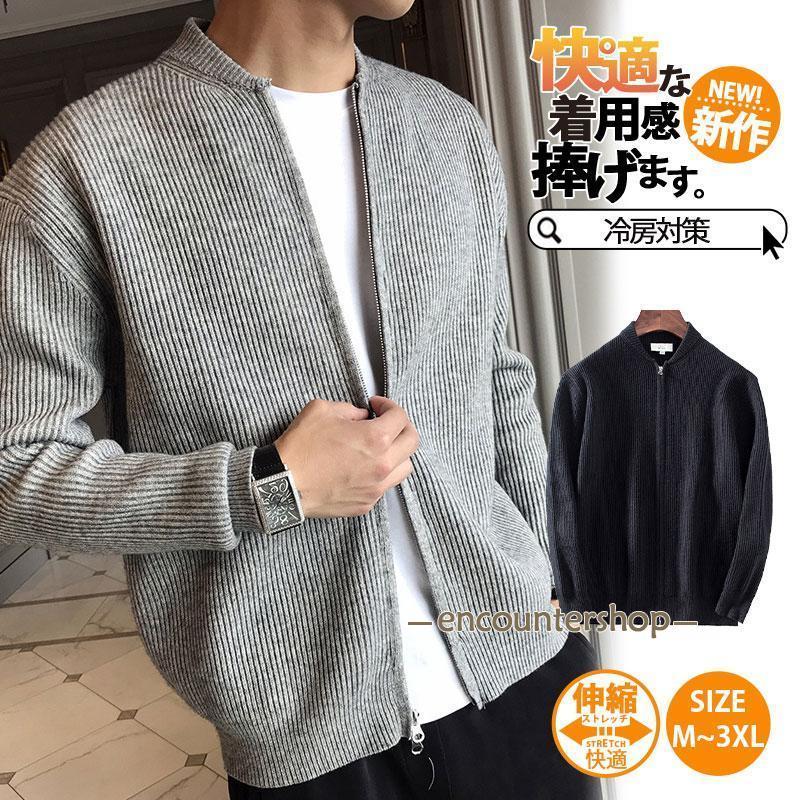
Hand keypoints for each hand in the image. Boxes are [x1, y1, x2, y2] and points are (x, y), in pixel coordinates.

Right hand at [274, 396, 418, 517]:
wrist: (283, 485)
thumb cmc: (300, 447)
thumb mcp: (323, 410)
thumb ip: (350, 409)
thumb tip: (362, 417)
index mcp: (375, 438)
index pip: (400, 417)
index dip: (388, 406)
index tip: (376, 406)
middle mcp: (382, 465)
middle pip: (412, 442)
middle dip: (402, 426)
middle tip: (386, 422)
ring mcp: (376, 487)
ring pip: (405, 467)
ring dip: (397, 452)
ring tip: (380, 447)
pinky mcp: (366, 504)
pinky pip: (385, 486)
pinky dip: (381, 473)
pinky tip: (364, 467)